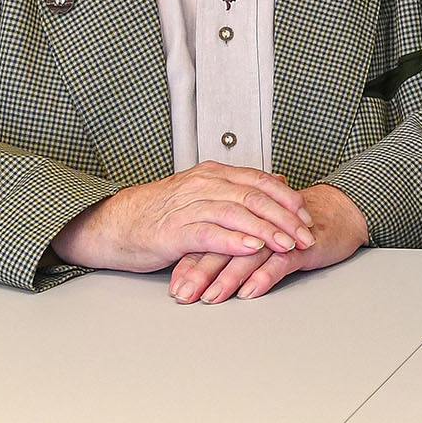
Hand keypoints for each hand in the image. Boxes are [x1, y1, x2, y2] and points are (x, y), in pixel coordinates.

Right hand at [52, 164, 318, 276]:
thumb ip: (238, 189)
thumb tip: (279, 184)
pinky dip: (235, 240)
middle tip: (305, 235)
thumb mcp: (202, 193)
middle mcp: (203, 186)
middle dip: (285, 218)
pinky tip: (252, 247)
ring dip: (267, 230)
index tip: (307, 214)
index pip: (259, 182)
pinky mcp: (174, 232)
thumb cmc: (159, 213)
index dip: (287, 199)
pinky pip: (210, 234)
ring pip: (237, 214)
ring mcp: (188, 207)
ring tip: (287, 244)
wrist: (114, 224)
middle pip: (254, 198)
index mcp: (212, 175)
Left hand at [165, 184, 370, 304]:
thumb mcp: (255, 234)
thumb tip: (187, 271)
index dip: (190, 262)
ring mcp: (281, 233)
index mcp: (243, 218)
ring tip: (212, 296)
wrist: (339, 210)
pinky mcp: (303, 243)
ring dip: (229, 276)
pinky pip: (281, 260)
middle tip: (185, 294)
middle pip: (224, 245)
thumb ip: (223, 247)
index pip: (210, 239)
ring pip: (249, 253)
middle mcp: (258, 224)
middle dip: (201, 272)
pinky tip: (251, 290)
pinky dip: (265, 275)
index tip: (174, 287)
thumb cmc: (292, 225)